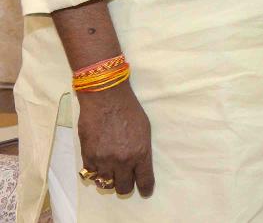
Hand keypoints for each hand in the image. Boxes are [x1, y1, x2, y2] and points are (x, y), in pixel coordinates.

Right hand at [77, 82, 153, 196]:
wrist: (106, 99)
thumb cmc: (129, 110)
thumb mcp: (144, 130)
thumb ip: (141, 149)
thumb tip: (138, 164)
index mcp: (141, 153)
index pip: (144, 180)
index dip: (145, 188)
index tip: (145, 191)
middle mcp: (123, 160)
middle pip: (123, 187)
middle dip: (126, 186)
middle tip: (125, 181)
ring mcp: (104, 160)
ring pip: (106, 184)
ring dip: (109, 180)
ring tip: (111, 173)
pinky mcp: (88, 156)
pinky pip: (91, 174)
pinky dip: (95, 173)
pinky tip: (98, 166)